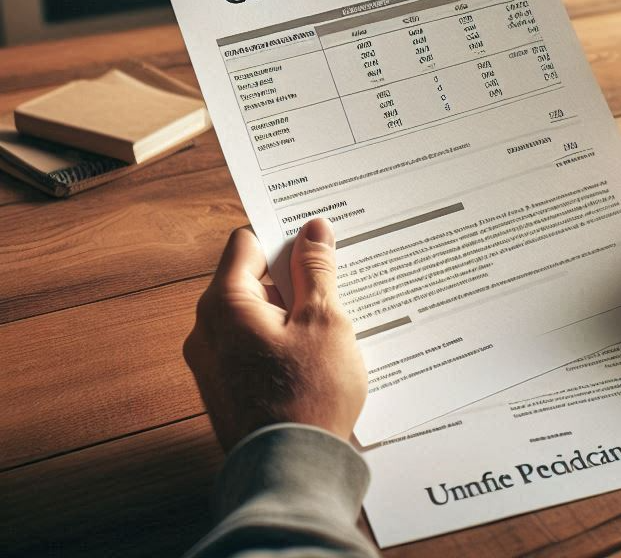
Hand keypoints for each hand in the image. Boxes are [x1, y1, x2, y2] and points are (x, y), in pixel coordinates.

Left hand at [183, 218, 367, 451]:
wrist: (291, 472)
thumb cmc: (308, 395)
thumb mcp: (324, 319)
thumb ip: (316, 268)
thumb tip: (313, 230)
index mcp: (225, 303)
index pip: (246, 243)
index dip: (282, 239)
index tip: (315, 246)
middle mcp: (206, 330)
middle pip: (249, 280)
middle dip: (291, 280)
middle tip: (331, 290)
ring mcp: (211, 363)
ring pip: (253, 315)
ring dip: (288, 314)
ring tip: (327, 330)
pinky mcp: (224, 389)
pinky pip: (250, 347)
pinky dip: (279, 343)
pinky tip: (313, 359)